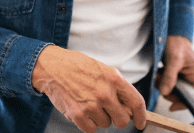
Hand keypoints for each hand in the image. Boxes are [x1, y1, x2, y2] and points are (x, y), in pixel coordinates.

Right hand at [32, 46, 146, 132]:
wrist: (52, 67)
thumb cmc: (78, 67)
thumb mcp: (103, 69)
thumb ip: (117, 87)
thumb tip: (129, 108)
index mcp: (114, 78)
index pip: (136, 102)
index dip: (141, 116)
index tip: (141, 122)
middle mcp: (105, 93)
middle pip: (122, 120)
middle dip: (117, 118)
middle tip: (108, 111)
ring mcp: (91, 105)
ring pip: (105, 124)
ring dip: (99, 118)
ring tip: (89, 103)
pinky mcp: (78, 115)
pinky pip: (91, 130)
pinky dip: (87, 124)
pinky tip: (81, 110)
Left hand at [156, 35, 193, 111]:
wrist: (173, 34)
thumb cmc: (177, 44)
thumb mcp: (173, 60)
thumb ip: (170, 76)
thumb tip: (165, 92)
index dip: (183, 103)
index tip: (171, 106)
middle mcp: (192, 78)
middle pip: (182, 95)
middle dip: (170, 92)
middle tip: (160, 83)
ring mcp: (185, 77)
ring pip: (175, 90)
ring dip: (164, 86)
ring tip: (159, 75)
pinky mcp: (177, 74)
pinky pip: (170, 84)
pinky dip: (163, 81)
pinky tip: (159, 73)